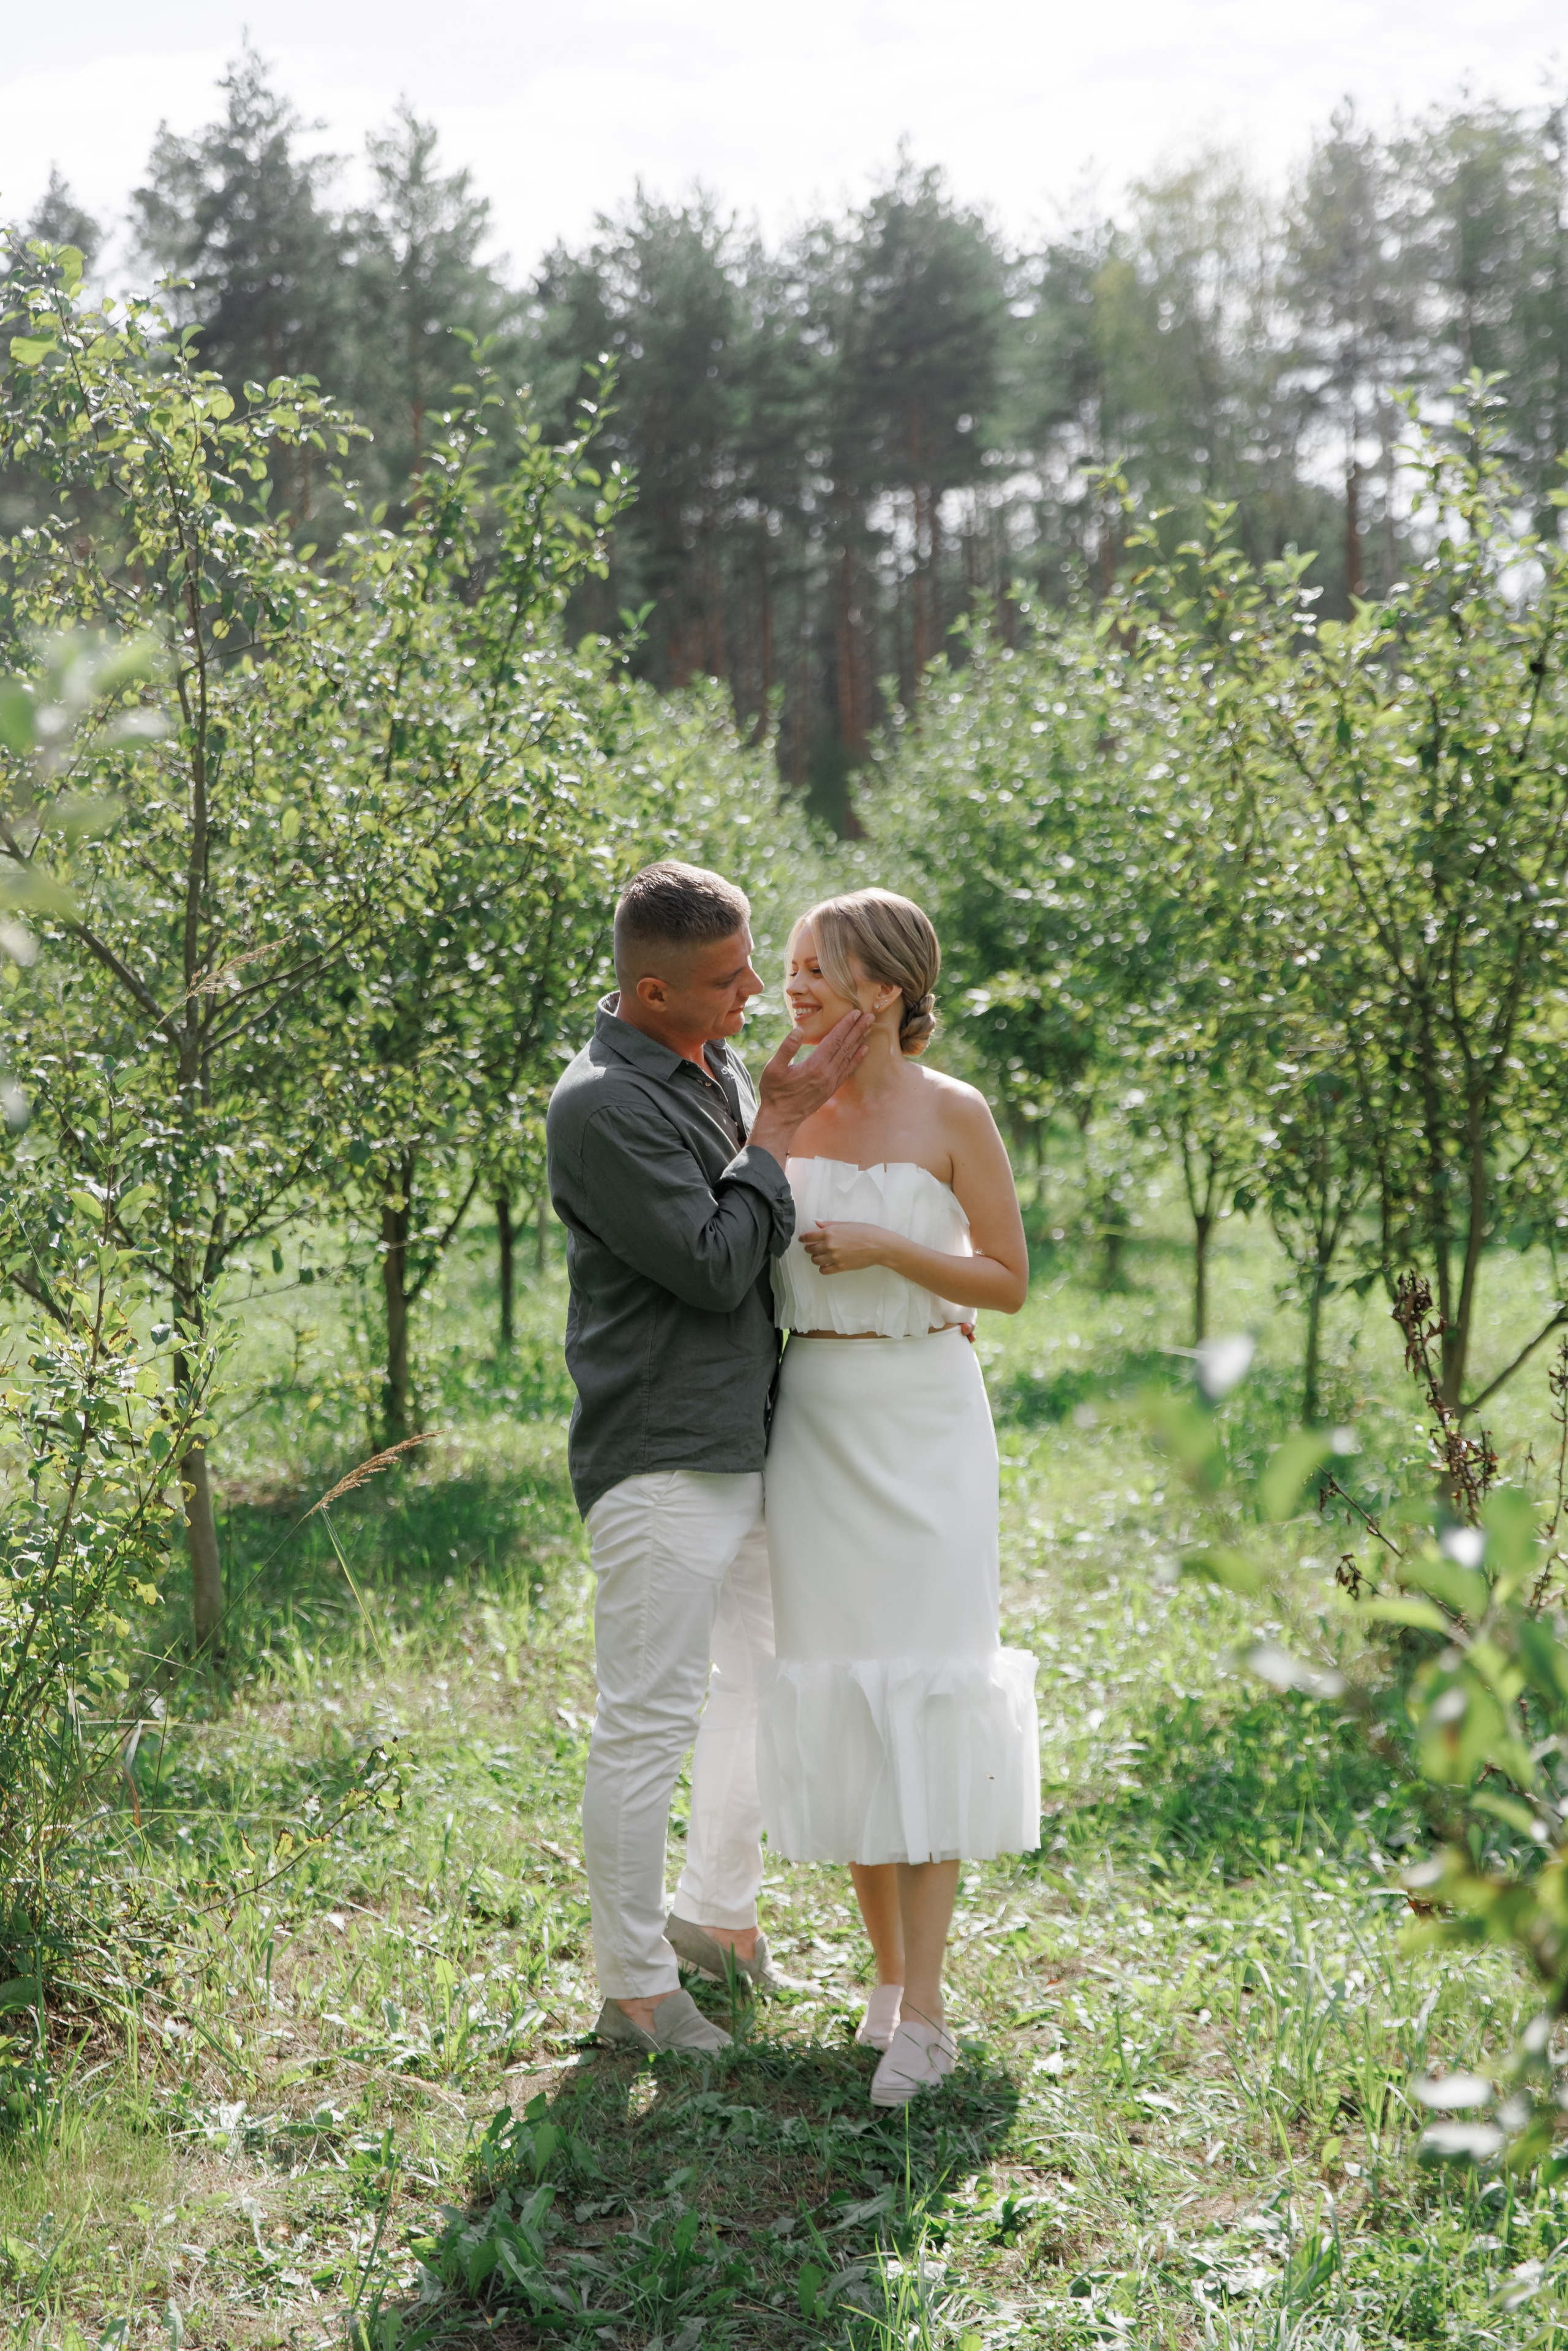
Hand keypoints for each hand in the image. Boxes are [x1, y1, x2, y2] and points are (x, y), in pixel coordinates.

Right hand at [749, 1010, 869, 1162]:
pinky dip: (857, 1058)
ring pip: (849, 1057)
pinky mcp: (831, 1088)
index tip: (855, 1012)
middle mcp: (827, 1073)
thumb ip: (786, 1048)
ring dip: (859, 1041)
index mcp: (814, 1065)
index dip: (845, 1025)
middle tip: (869, 1015)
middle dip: (857, 1029)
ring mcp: (831, 1082)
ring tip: (868, 1027)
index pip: (834, 1040)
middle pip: (846, 1046)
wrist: (781, 1118)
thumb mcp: (773, 1069)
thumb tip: (798, 1030)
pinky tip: (863, 1050)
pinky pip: (848, 1070)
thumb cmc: (774, 1092)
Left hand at [800, 1219, 892, 1274]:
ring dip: (816, 1258)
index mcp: (830, 1232)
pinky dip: (823, 1268)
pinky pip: (824, 1270)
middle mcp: (829, 1245)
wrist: (880, 1245)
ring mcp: (834, 1257)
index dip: (803, 1238)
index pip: (809, 1236)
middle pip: (811, 1249)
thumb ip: (830, 1224)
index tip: (802, 1240)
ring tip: (820, 1256)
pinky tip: (826, 1265)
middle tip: (812, 1248)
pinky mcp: (840, 1267)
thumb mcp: (847, 1224)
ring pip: (815, 1260)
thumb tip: (816, 1222)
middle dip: (809, 1248)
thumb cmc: (866, 1231)